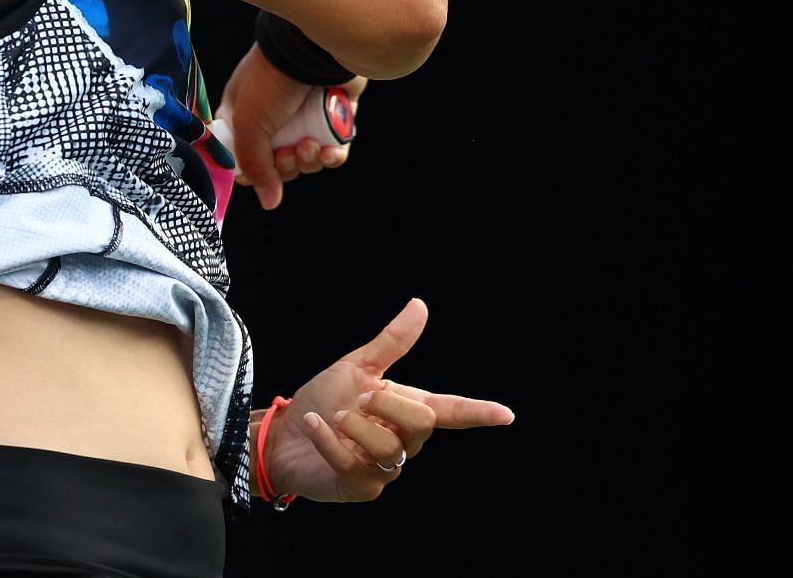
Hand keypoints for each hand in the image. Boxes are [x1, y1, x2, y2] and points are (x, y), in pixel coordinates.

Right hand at [215, 43, 364, 209]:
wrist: (315, 49)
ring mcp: (305, 115)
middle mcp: (273, 116)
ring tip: (312, 146)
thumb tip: (269, 201)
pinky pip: (333, 148)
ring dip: (310, 161)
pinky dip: (332, 155)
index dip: (250, 171)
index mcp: (243, 114)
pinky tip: (331, 151)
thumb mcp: (249, 123)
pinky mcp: (333, 114)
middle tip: (290, 153)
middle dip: (286, 166)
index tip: (258, 176)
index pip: (241, 155)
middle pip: (277, 163)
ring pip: (307, 158)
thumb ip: (255, 166)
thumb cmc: (273, 78)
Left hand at [259, 298, 512, 503]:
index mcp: (407, 408)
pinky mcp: (361, 488)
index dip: (478, 413)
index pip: (451, 411)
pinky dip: (328, 439)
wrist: (285, 434)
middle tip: (359, 399)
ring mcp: (385, 469)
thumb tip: (420, 305)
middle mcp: (404, 441)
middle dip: (388, 404)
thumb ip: (391, 342)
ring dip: (353, 424)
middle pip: (421, 423)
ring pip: (388, 446)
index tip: (507, 414)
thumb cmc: (324, 399)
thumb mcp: (357, 367)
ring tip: (333, 416)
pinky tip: (315, 424)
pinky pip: (353, 463)